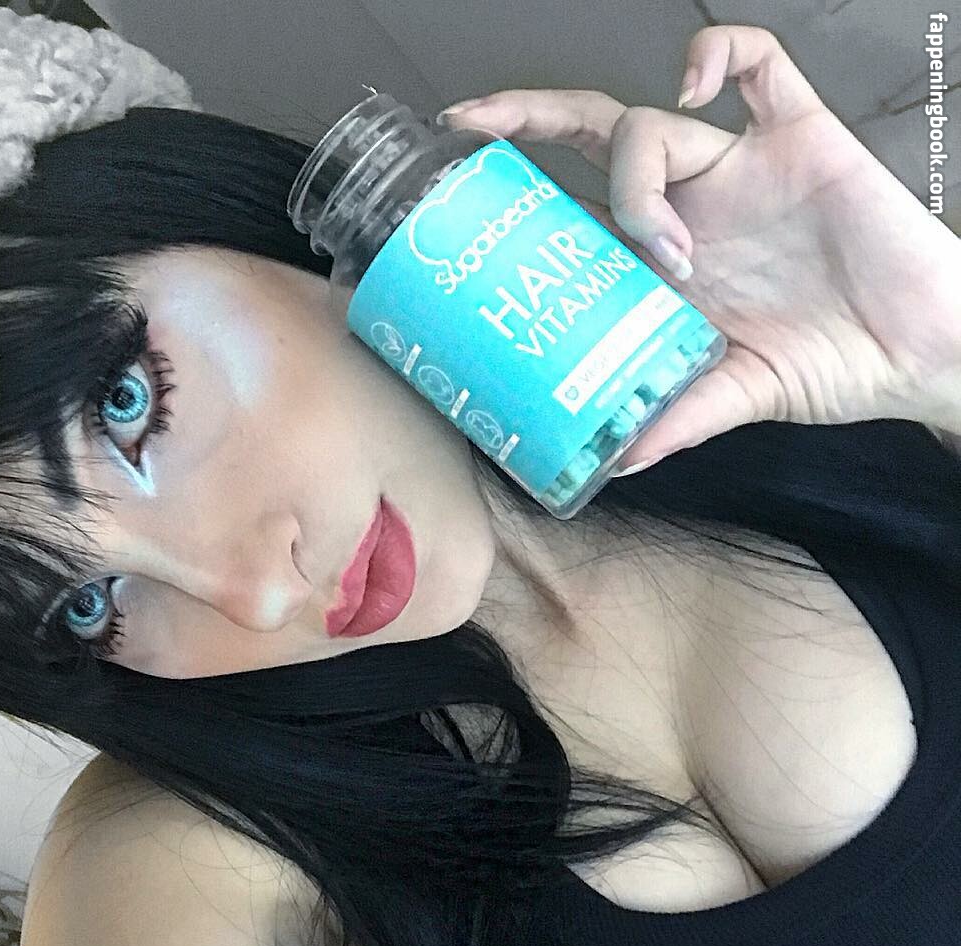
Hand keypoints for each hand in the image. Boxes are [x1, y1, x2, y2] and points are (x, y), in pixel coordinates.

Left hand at [437, 25, 960, 470]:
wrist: (920, 351)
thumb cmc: (832, 367)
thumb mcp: (739, 397)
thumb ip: (680, 419)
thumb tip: (619, 462)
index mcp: (665, 266)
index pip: (577, 212)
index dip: (520, 197)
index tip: (458, 202)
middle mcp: (689, 210)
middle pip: (592, 142)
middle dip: (527, 122)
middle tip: (470, 127)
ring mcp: (740, 171)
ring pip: (658, 124)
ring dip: (642, 175)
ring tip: (668, 249)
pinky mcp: (802, 139)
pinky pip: (760, 68)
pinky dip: (723, 55)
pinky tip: (698, 80)